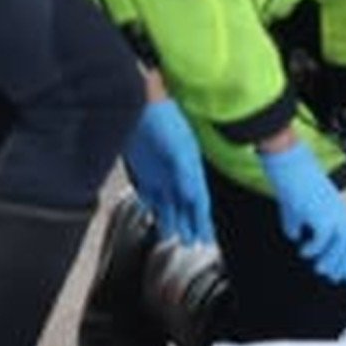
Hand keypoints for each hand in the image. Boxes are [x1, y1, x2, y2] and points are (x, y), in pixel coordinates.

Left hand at [120, 97, 213, 245]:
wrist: (139, 102)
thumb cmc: (163, 117)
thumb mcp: (180, 148)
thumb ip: (187, 174)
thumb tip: (193, 197)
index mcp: (190, 167)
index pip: (199, 202)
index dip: (202, 222)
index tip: (206, 239)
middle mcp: (176, 173)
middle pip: (185, 206)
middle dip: (190, 226)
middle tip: (194, 243)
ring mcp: (159, 172)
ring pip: (168, 204)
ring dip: (172, 220)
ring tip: (176, 237)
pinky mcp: (143, 169)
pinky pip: (149, 194)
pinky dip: (154, 207)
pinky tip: (155, 216)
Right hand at [255, 140, 345, 285]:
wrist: (292, 165)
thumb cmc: (294, 183)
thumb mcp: (298, 208)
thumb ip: (298, 222)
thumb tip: (294, 235)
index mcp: (339, 213)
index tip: (345, 276)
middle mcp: (341, 214)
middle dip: (341, 265)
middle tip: (335, 278)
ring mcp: (333, 215)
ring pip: (338, 247)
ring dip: (329, 261)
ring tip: (319, 269)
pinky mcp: (322, 216)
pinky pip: (321, 240)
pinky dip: (313, 249)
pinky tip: (303, 251)